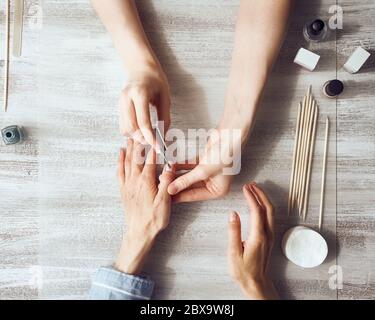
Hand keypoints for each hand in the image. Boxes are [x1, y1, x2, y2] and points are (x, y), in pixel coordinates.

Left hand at [115, 139, 174, 274]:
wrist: (138, 233)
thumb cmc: (153, 219)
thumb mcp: (164, 202)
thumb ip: (166, 182)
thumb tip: (169, 166)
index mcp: (146, 182)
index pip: (150, 160)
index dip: (154, 147)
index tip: (157, 137)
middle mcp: (134, 181)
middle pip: (136, 157)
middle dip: (139, 143)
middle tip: (140, 131)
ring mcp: (127, 185)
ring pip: (127, 162)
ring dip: (129, 148)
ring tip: (131, 137)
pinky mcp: (123, 190)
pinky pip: (119, 171)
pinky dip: (119, 161)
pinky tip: (120, 154)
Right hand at [119, 63, 170, 150]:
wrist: (141, 69)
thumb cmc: (156, 81)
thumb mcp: (165, 97)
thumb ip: (164, 117)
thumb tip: (163, 136)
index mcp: (139, 94)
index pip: (143, 122)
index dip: (151, 137)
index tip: (158, 147)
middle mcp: (126, 98)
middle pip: (132, 128)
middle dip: (143, 138)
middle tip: (154, 142)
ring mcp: (120, 102)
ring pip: (125, 129)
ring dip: (137, 137)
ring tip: (149, 136)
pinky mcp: (118, 107)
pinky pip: (123, 125)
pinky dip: (132, 132)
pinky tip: (141, 131)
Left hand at [167, 128, 240, 201]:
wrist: (231, 134)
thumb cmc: (226, 153)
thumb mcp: (203, 171)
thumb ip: (186, 180)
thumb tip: (172, 189)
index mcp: (217, 190)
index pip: (194, 196)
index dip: (179, 196)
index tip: (167, 197)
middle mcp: (214, 182)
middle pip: (190, 186)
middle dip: (176, 184)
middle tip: (163, 185)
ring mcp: (209, 171)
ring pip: (189, 175)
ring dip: (177, 174)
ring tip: (165, 175)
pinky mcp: (204, 161)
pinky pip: (190, 165)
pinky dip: (181, 165)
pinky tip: (172, 165)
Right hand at [228, 182, 277, 299]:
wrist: (256, 283)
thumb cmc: (243, 271)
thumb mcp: (234, 252)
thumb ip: (234, 232)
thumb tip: (233, 214)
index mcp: (258, 236)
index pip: (257, 211)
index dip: (251, 197)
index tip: (245, 188)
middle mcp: (267, 234)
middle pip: (268, 208)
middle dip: (260, 194)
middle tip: (251, 185)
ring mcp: (270, 236)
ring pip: (271, 212)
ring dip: (264, 199)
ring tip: (254, 190)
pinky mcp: (269, 238)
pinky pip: (270, 217)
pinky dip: (265, 207)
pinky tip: (258, 205)